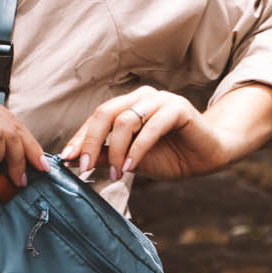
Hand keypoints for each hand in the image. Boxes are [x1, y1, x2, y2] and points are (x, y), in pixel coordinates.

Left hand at [59, 85, 227, 183]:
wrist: (206, 157)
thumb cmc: (169, 156)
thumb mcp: (129, 160)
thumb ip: (105, 156)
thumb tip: (72, 161)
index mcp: (128, 106)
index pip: (97, 118)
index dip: (80, 139)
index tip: (66, 160)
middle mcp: (142, 98)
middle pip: (105, 114)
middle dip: (91, 142)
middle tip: (84, 168)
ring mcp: (160, 100)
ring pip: (126, 120)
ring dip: (117, 150)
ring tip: (116, 174)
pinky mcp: (178, 109)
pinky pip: (151, 127)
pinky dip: (138, 149)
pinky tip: (131, 168)